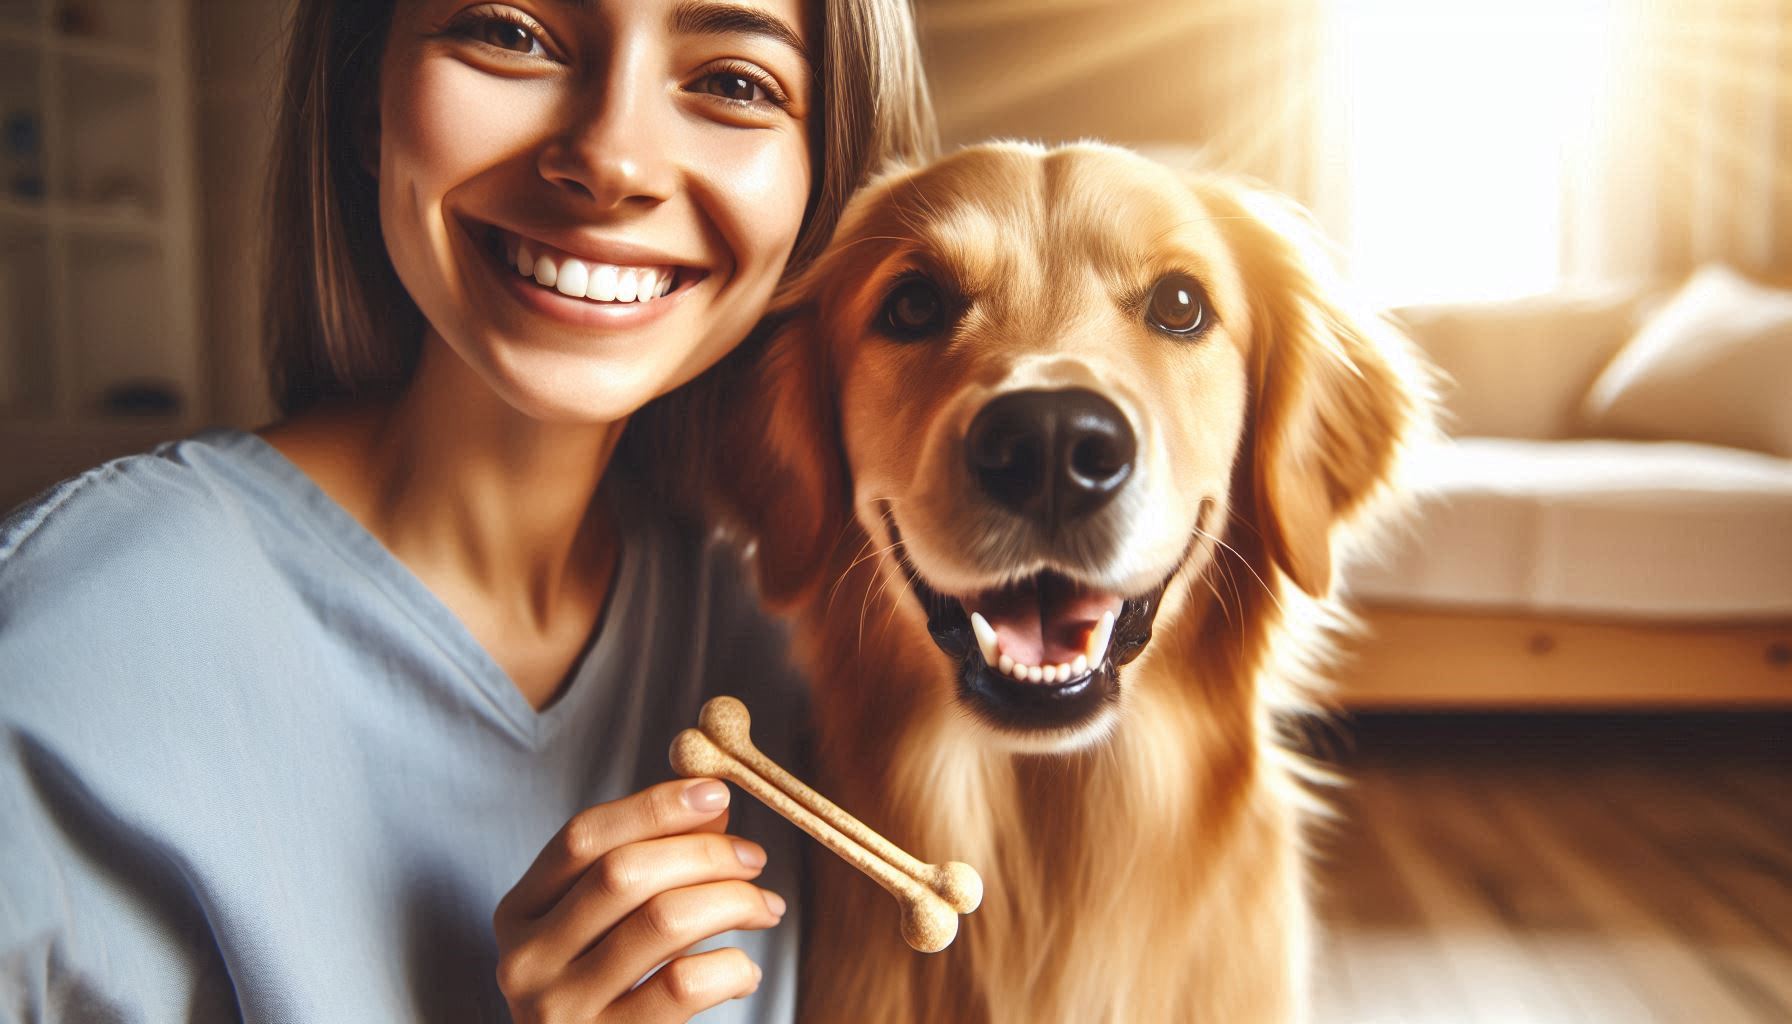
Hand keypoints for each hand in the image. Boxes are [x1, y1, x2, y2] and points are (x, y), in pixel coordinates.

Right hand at [493, 778, 786, 1021]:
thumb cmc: (606, 994)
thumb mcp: (606, 927)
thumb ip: (648, 863)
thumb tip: (712, 808)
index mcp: (520, 913)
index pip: (582, 837)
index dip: (653, 806)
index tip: (717, 792)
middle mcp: (526, 960)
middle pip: (623, 873)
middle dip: (704, 853)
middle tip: (755, 857)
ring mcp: (561, 1009)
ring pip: (662, 922)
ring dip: (732, 901)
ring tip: (766, 907)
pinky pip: (683, 985)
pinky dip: (730, 966)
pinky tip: (744, 971)